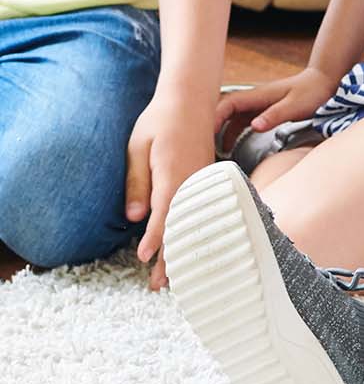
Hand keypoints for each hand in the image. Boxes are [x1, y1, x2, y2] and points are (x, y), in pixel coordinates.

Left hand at [127, 86, 222, 288]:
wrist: (190, 98)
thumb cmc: (159, 121)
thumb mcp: (137, 148)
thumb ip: (136, 182)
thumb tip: (135, 217)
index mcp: (174, 172)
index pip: (165, 213)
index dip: (155, 239)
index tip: (143, 259)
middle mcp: (194, 180)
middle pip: (185, 226)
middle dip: (172, 257)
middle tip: (159, 285)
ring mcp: (204, 181)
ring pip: (196, 222)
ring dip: (186, 250)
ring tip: (175, 277)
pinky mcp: (208, 179)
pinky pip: (203, 211)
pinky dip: (196, 233)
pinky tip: (191, 247)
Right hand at [217, 66, 336, 151]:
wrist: (324, 83)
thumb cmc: (312, 92)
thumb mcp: (295, 106)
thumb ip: (275, 115)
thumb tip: (254, 126)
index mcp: (259, 95)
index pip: (228, 103)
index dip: (215, 116)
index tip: (207, 132)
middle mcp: (254, 99)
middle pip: (224, 109)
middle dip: (211, 124)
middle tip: (203, 144)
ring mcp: (257, 105)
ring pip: (231, 117)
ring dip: (221, 131)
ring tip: (214, 149)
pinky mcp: (262, 111)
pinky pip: (240, 121)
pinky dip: (232, 132)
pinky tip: (229, 145)